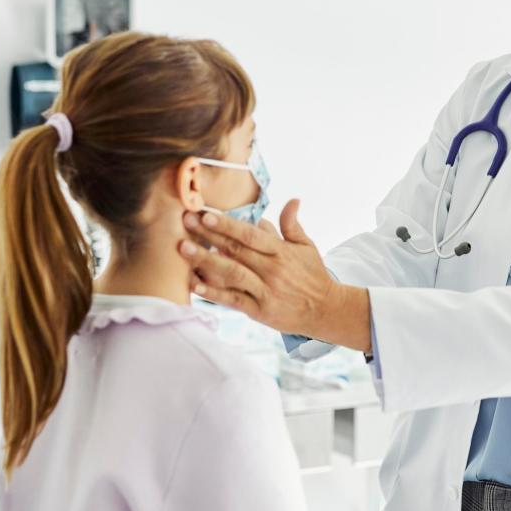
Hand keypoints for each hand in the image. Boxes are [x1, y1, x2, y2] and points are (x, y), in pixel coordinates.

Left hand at [179, 200, 371, 351]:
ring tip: (184, 248)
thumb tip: (292, 200)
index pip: (250, 235)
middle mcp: (272, 270)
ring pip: (232, 273)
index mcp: (281, 252)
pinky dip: (214, 293)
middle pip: (236, 250)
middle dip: (208, 235)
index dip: (228, 224)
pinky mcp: (260, 311)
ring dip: (206, 261)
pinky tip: (195, 285)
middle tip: (185, 221)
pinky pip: (234, 300)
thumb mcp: (306, 247)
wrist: (326, 310)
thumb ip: (292, 224)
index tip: (206, 213)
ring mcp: (265, 291)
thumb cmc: (313, 275)